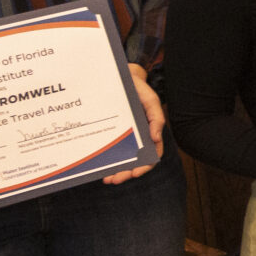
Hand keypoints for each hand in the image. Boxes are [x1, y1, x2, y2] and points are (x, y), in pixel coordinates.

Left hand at [102, 63, 164, 183]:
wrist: (120, 76)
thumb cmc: (138, 89)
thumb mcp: (151, 100)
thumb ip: (156, 118)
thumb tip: (155, 139)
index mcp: (149, 131)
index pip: (152, 154)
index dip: (144, 166)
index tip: (134, 173)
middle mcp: (137, 136)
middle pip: (134, 161)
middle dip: (125, 173)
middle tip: (114, 180)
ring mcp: (123, 135)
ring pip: (121, 157)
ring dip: (115, 170)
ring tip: (106, 178)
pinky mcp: (110, 131)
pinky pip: (109, 147)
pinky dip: (106, 158)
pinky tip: (99, 164)